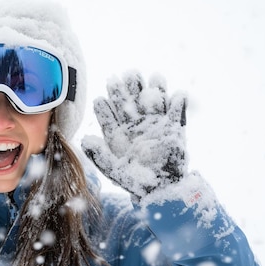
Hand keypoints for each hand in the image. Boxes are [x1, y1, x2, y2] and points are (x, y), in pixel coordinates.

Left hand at [81, 71, 186, 199]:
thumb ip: (99, 156)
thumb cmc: (135, 181)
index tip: (99, 99)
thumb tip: (85, 139)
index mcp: (119, 135)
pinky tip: (178, 95)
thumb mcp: (114, 170)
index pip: (110, 117)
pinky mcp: (174, 130)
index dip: (105, 108)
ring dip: (155, 89)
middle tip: (122, 76)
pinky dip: (179, 104)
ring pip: (154, 102)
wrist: (160, 190)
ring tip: (155, 76)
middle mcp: (135, 126)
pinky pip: (178, 114)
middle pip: (130, 103)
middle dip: (126, 89)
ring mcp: (155, 125)